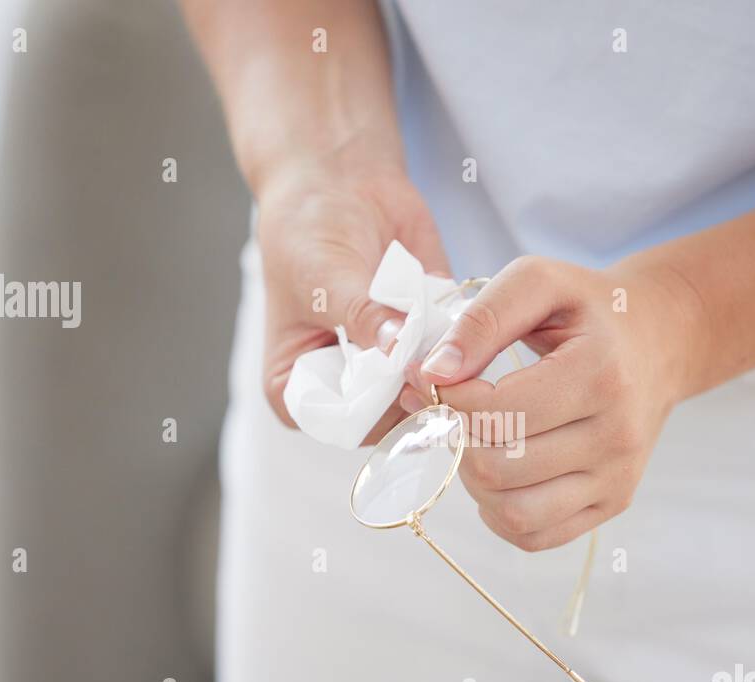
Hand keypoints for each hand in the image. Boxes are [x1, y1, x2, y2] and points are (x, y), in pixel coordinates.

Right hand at [256, 149, 449, 440]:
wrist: (339, 181)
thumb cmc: (308, 232)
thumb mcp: (327, 279)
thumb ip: (365, 321)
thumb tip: (399, 355)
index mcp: (297, 388)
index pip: (343, 426)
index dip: (378, 413)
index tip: (404, 383)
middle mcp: (344, 386)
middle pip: (390, 417)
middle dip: (416, 389)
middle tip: (434, 358)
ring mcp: (386, 366)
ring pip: (425, 390)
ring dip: (441, 364)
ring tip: (436, 326)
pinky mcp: (421, 342)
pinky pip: (449, 356)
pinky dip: (457, 339)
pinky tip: (451, 313)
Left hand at [399, 254, 702, 550]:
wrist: (657, 341)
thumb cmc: (589, 311)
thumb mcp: (537, 283)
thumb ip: (481, 320)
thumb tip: (433, 374)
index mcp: (600, 374)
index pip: (496, 414)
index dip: (451, 400)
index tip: (443, 379)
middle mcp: (616, 434)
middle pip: (497, 468)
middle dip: (458, 439)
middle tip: (455, 411)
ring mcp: (617, 477)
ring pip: (512, 512)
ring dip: (475, 481)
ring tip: (479, 441)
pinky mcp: (612, 504)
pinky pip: (534, 536)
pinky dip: (500, 512)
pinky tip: (502, 473)